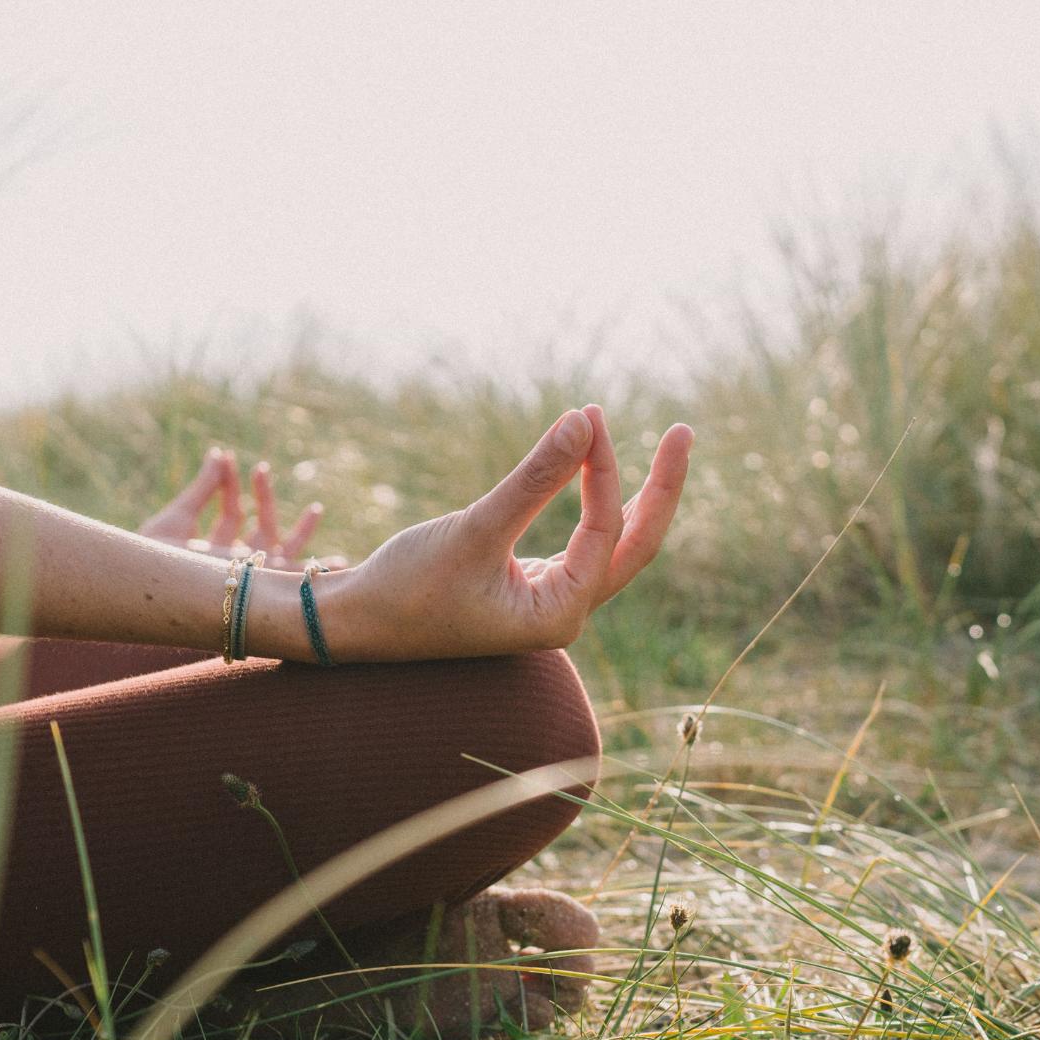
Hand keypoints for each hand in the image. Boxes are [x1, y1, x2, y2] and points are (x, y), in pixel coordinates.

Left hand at [140, 449, 333, 568]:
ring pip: (282, 551)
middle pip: (261, 531)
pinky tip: (339, 563)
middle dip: (267, 502)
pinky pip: (295, 575)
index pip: (231, 514)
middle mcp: (233, 565)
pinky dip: (316, 570)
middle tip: (265, 469)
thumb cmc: (158, 559)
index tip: (225, 456)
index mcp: (214, 551)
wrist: (152, 587)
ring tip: (317, 509)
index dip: (229, 484)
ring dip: (301, 531)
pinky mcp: (262, 582)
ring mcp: (248, 574)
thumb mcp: (181, 515)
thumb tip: (219, 454)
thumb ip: (205, 486)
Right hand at [322, 405, 692, 660]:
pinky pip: (584, 541)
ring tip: (657, 442)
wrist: (354, 624)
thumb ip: (534, 479)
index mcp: (560, 614)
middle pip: (637, 545)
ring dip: (630, 492)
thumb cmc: (407, 587)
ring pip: (613, 543)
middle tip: (685, 431)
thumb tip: (585, 422)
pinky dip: (595, 503)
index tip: (589, 415)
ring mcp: (550, 600)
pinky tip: (598, 469)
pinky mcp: (530, 585)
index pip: (607, 532)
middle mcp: (565, 612)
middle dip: (660, 488)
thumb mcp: (475, 528)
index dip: (605, 470)